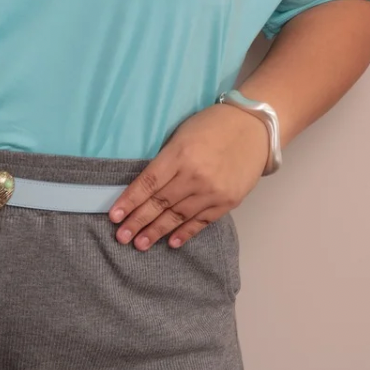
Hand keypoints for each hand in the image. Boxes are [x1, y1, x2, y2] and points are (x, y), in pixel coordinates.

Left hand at [107, 102, 271, 249]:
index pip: (148, 183)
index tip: (115, 216)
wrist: (254, 128)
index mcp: (180, 154)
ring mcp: (213, 191)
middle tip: (122, 237)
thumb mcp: (182, 134)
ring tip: (140, 243)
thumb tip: (145, 187)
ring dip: (157, 231)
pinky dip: (185, 232)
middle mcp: (195, 176)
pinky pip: (202, 221)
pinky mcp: (228, 201)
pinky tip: (171, 242)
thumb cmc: (213, 125)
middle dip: (138, 221)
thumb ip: (166, 160)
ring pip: (178, 216)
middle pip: (160, 203)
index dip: (130, 201)